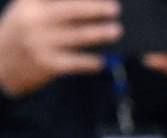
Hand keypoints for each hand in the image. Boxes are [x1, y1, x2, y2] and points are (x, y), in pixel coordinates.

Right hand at [0, 0, 120, 96]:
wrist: (0, 63)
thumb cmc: (23, 32)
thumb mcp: (28, 10)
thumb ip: (50, 3)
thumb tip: (91, 6)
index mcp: (30, 3)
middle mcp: (33, 20)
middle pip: (70, 11)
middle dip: (94, 9)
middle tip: (115, 9)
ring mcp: (39, 42)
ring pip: (76, 36)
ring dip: (98, 34)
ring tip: (116, 30)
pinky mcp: (46, 64)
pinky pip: (73, 62)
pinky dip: (89, 62)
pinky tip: (102, 61)